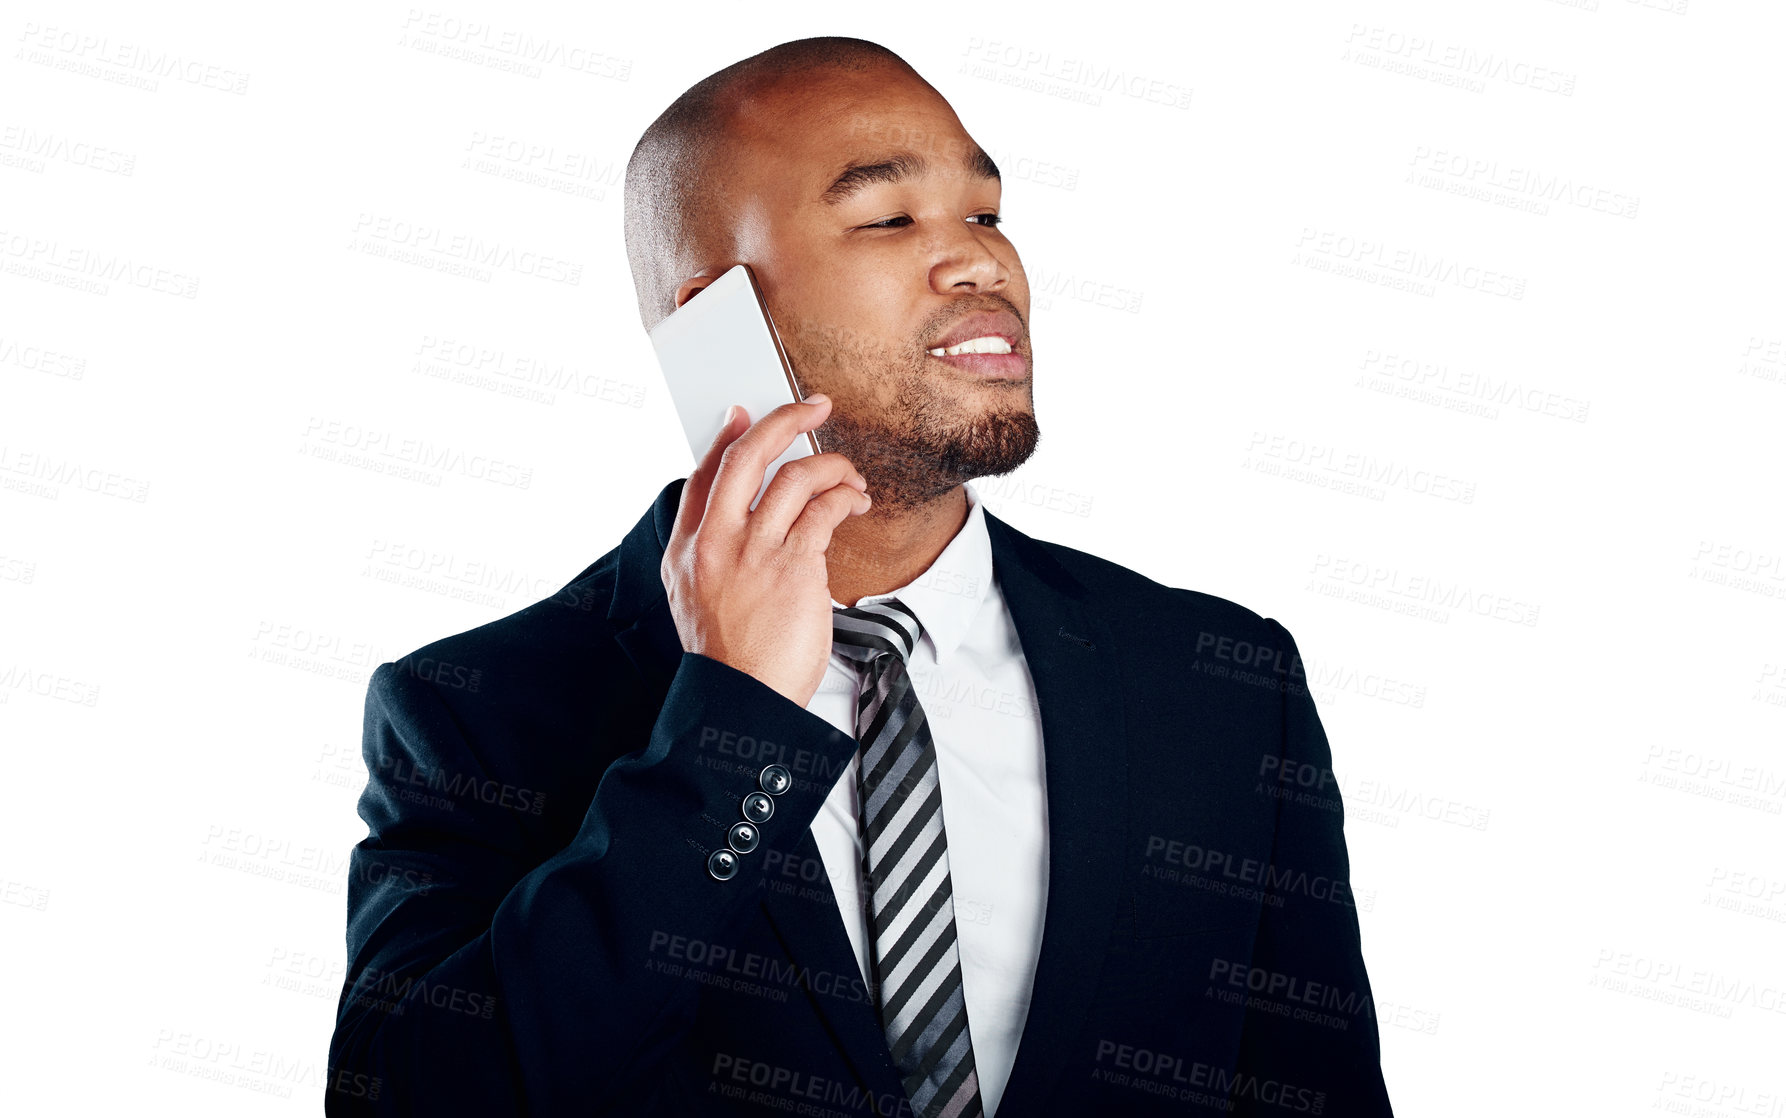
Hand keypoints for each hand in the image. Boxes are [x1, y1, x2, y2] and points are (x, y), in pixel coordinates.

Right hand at [661, 393, 871, 706]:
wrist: (742, 702)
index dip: (729, 436)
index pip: (704, 474)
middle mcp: (715, 542)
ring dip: (832, 466)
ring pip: (795, 476)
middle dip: (785, 418)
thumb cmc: (732, 657)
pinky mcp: (795, 567)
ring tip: (851, 478)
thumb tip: (740, 515)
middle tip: (814, 405)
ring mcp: (754, 552)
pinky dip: (845, 497)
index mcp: (687, 549)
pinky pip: (825, 509)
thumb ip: (711, 552)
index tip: (748, 413)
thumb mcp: (695, 598)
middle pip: (747, 456)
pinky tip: (856, 502)